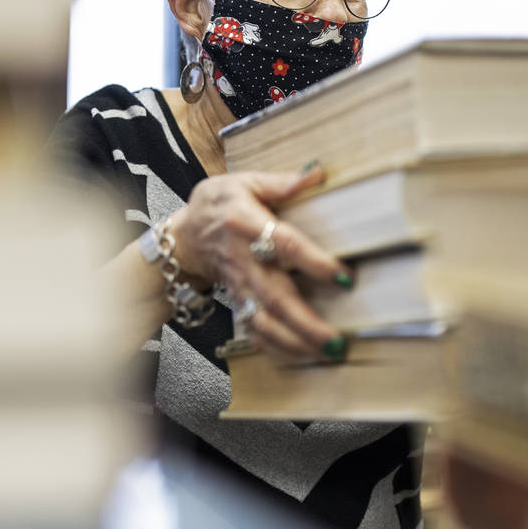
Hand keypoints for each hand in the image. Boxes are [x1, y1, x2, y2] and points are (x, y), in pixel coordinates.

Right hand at [170, 165, 350, 360]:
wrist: (183, 236)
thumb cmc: (216, 206)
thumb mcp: (242, 182)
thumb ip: (279, 182)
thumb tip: (316, 173)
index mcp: (245, 222)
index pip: (284, 244)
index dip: (313, 262)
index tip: (344, 276)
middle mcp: (242, 258)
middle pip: (274, 295)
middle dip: (305, 321)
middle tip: (334, 338)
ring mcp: (239, 284)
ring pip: (263, 320)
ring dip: (294, 341)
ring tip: (325, 351)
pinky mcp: (237, 301)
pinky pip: (254, 330)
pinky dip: (277, 348)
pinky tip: (302, 355)